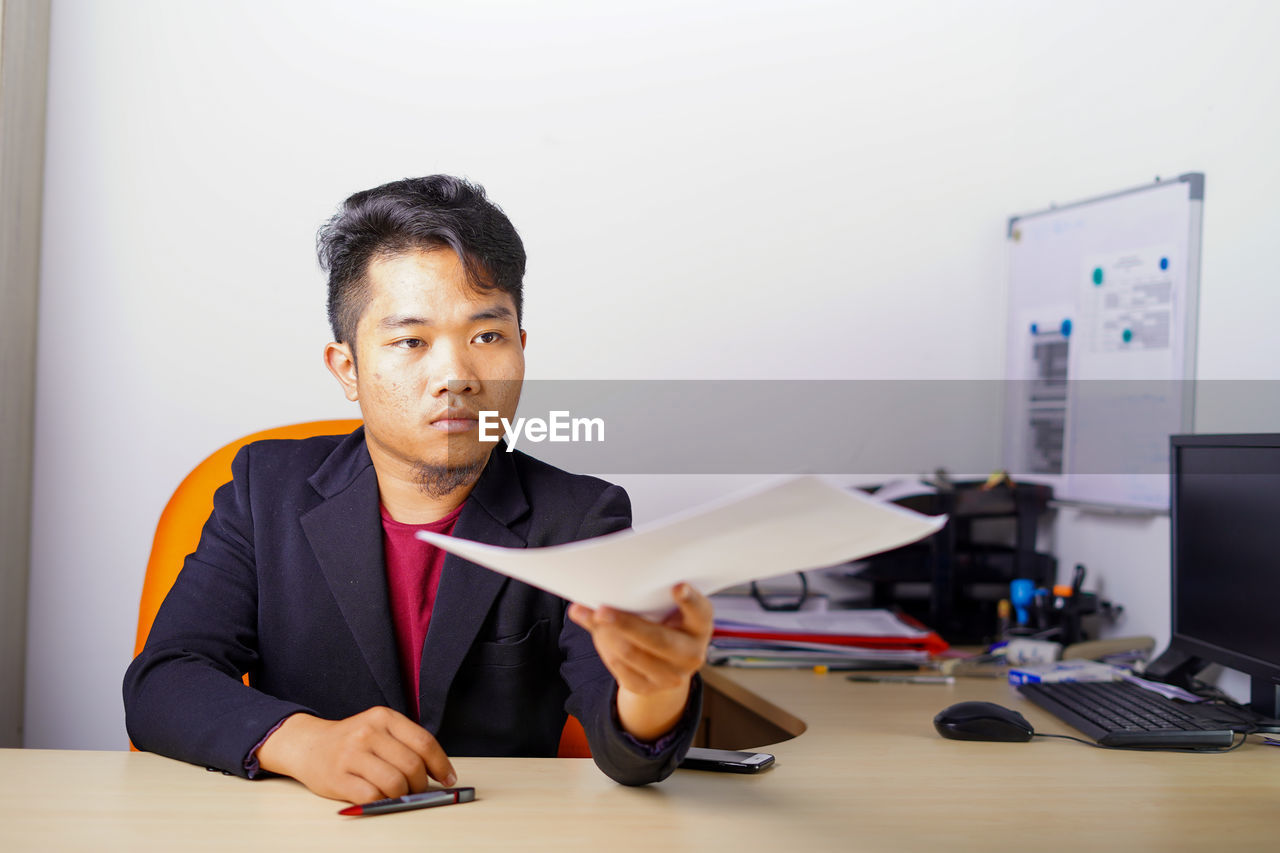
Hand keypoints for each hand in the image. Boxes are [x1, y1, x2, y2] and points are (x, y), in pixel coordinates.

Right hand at [256, 706, 455, 803]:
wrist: (309, 745)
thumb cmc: (352, 741)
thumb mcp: (379, 729)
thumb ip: (405, 744)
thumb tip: (438, 772)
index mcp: (384, 717)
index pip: (424, 742)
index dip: (441, 764)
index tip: (448, 778)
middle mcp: (368, 732)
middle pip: (412, 766)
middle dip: (421, 784)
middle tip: (417, 789)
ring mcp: (352, 754)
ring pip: (395, 784)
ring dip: (402, 795)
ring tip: (398, 794)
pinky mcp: (338, 777)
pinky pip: (372, 796)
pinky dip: (382, 802)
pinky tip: (380, 797)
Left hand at [567, 583, 713, 740]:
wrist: (665, 663)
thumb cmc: (663, 622)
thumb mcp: (665, 609)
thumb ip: (646, 598)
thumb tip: (608, 586)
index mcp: (699, 626)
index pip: (700, 612)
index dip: (689, 600)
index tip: (678, 586)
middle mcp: (691, 654)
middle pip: (657, 639)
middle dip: (626, 624)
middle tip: (601, 611)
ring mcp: (671, 676)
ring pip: (631, 653)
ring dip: (606, 634)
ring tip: (589, 614)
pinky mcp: (648, 688)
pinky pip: (618, 666)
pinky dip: (604, 646)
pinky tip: (597, 632)